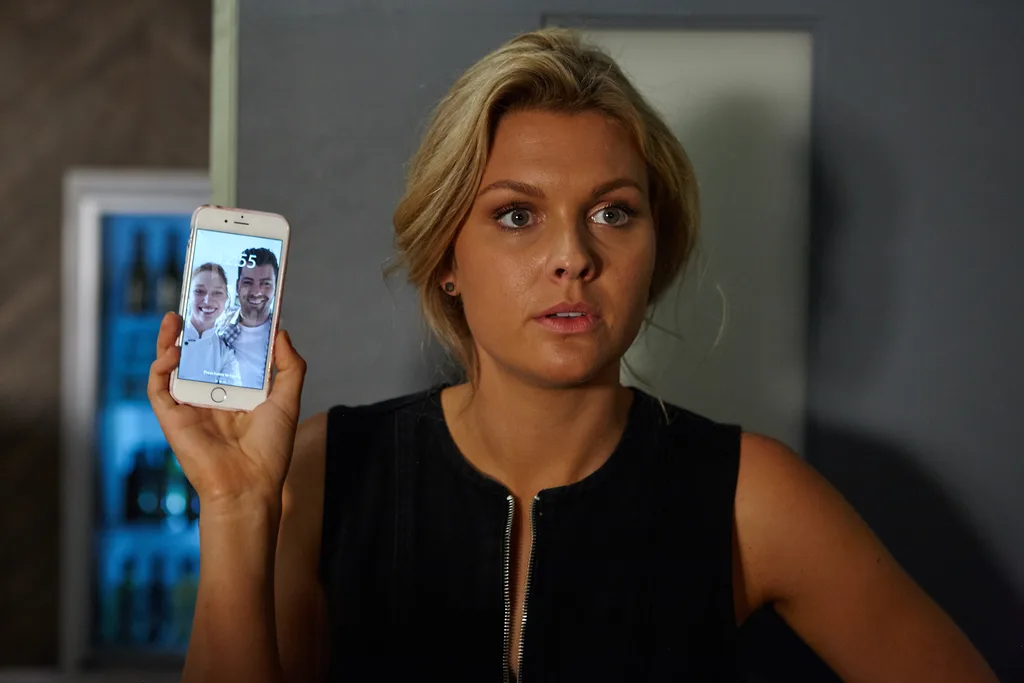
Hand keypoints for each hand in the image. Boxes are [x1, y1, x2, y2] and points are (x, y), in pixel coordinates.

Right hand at [147, 313, 306, 514]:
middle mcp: (210, 396)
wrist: (249, 485)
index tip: (225, 303)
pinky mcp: (172, 418)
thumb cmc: (270, 450)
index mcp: (236, 391)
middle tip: (194, 302)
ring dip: (169, 341)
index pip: (226, 353)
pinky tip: (173, 353)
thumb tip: (281, 331)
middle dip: (192, 329)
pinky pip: (158, 388)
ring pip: (171, 366)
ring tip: (175, 318)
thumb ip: (289, 366)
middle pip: (196, 355)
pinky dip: (160, 368)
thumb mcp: (287, 401)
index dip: (223, 329)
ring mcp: (189, 406)